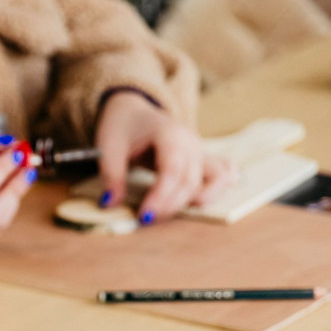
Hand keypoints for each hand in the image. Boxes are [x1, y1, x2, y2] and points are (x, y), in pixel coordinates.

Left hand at [95, 90, 231, 223]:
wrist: (134, 110)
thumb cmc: (122, 126)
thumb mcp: (109, 147)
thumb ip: (111, 175)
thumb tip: (109, 203)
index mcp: (169, 134)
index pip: (172, 170)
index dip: (161, 196)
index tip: (144, 216)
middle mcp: (190, 142)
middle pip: (191, 180)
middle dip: (170, 205)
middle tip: (146, 220)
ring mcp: (199, 150)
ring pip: (214, 179)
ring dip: (196, 201)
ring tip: (169, 213)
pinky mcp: (201, 159)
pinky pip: (220, 173)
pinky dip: (218, 189)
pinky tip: (204, 200)